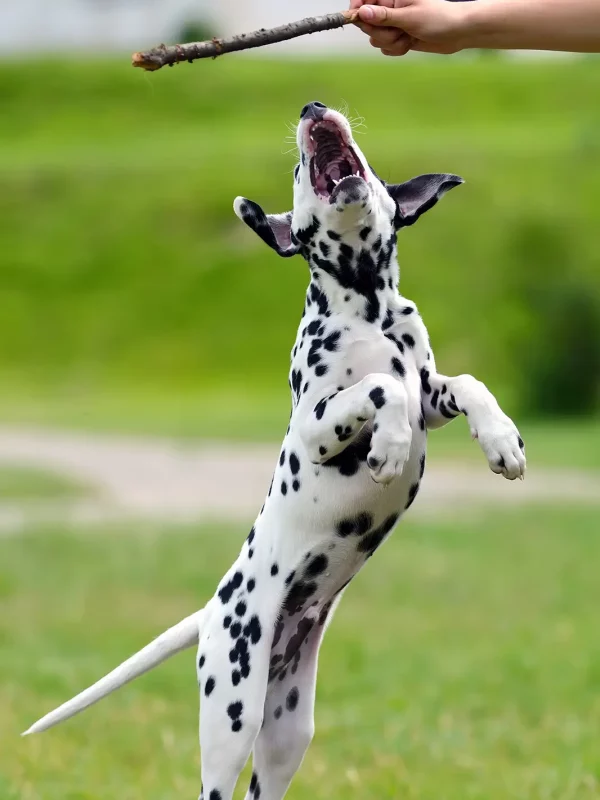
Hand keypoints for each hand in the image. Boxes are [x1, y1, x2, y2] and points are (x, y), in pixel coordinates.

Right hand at [349, 0, 473, 55]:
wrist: (457, 33)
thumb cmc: (439, 18)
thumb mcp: (410, 17)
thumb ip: (384, 16)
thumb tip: (362, 13)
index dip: (358, 10)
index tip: (358, 20)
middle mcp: (390, 8)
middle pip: (368, 23)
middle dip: (382, 33)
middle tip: (398, 31)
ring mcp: (394, 23)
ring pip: (376, 38)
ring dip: (391, 42)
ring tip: (408, 37)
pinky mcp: (397, 36)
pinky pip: (385, 48)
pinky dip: (396, 49)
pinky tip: (410, 43)